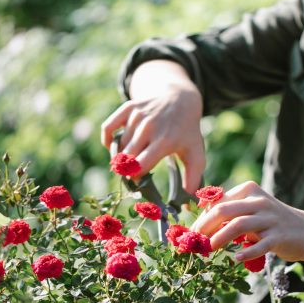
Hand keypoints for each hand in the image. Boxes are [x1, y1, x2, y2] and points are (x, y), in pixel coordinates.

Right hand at [101, 61, 204, 191]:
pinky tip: (117, 147)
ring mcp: (138, 116)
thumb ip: (193, 179)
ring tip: (130, 161)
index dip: (135, 177)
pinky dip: (108, 141)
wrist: (180, 100)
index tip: (139, 181)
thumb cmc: (187, 133)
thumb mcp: (195, 154)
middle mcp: (150, 127)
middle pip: (126, 158)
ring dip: (120, 157)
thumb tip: (188, 203)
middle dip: (126, 170)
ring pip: (118, 146)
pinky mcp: (128, 108)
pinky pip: (108, 128)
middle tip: (133, 173)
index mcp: (165, 141)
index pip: (140, 165)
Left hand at [193, 181, 303, 282]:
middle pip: (225, 211)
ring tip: (209, 250)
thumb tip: (199, 223)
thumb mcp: (252, 211)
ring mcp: (271, 218)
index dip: (202, 218)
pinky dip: (246, 252)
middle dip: (205, 227)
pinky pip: (260, 244)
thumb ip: (231, 212)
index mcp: (250, 191)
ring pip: (239, 225)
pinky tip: (236, 259)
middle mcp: (260, 201)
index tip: (191, 234)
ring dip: (220, 238)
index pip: (219, 202)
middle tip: (194, 242)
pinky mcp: (279, 236)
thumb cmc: (272, 223)